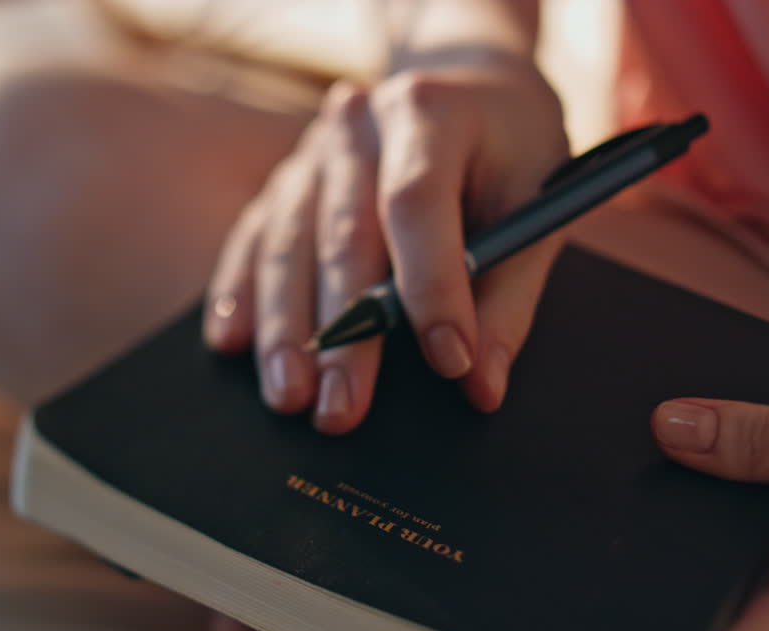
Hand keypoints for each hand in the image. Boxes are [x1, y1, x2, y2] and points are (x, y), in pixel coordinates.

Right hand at [203, 59, 568, 432]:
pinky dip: (241, 293)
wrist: (470, 85)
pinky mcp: (288, 180)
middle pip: (344, 234)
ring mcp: (314, 151)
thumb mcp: (537, 205)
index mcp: (429, 111)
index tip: (450, 361)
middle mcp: (359, 124)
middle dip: (343, 333)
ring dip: (284, 328)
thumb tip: (481, 386)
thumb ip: (510, 296)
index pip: (418, 204)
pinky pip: (255, 237)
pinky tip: (231, 344)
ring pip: (288, 242)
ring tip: (289, 396)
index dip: (433, 286)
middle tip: (342, 408)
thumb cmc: (510, 150)